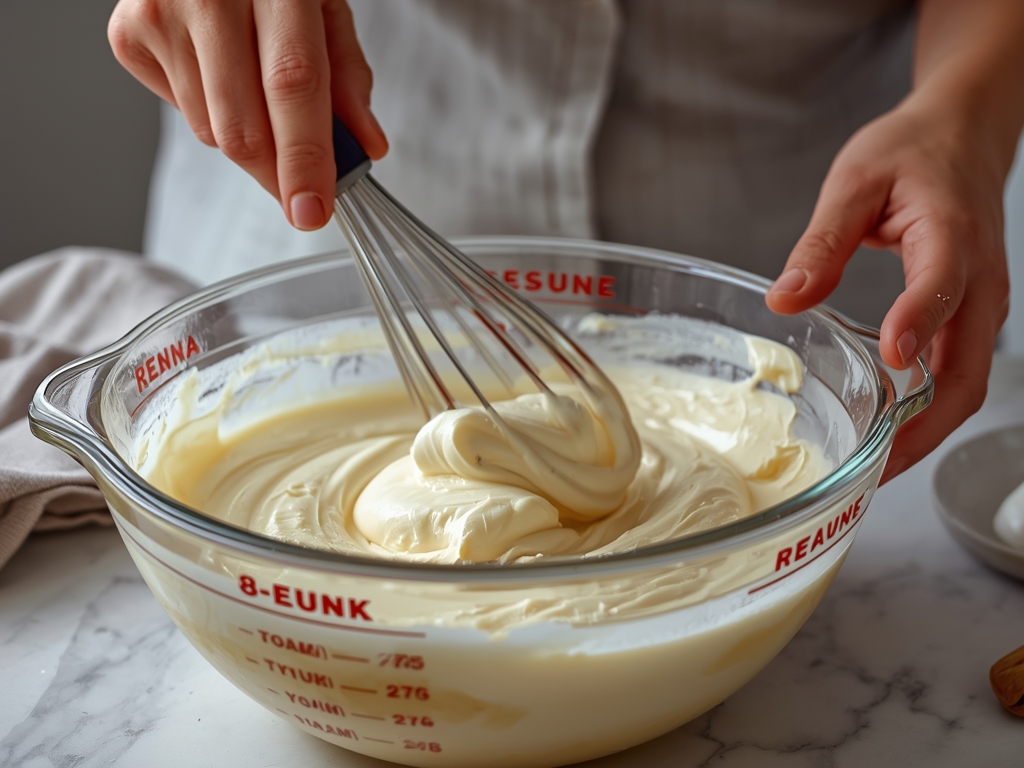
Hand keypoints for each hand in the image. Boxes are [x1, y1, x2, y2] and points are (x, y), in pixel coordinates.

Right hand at [108, 0, 387, 229]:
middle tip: (302, 189)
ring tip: (253, 83)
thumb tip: (364, 148)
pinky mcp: (127, 35)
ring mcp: (158, 13)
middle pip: (242, 128)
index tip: (312, 211)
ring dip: (246, 134)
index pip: (292, 86)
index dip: (304, 158)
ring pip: (211, 132)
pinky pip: (182, 114)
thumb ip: (347, 77)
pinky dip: (209, 110)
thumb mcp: (324, 5)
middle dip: (277, 174)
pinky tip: (216, 68)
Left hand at [765, 98, 1009, 482]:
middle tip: (875, 466)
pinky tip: (891, 426)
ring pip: (968, 383)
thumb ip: (821, 241)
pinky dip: (931, 407)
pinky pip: (960, 372)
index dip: (919, 324)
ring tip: (877, 464)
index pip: (942, 286)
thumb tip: (785, 297)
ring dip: (929, 428)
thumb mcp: (855, 182)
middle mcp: (979, 279)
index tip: (894, 361)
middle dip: (926, 425)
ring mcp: (982, 303)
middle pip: (968, 370)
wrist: (964, 136)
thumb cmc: (911, 153)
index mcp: (950, 235)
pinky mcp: (973, 315)